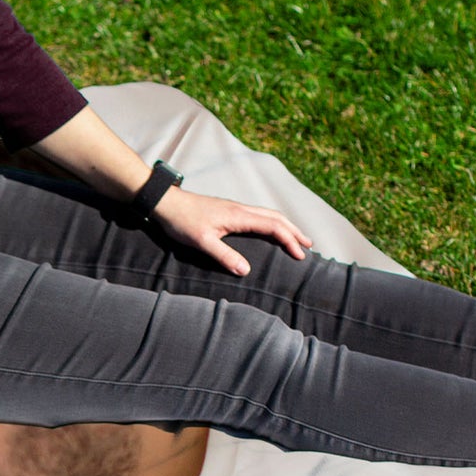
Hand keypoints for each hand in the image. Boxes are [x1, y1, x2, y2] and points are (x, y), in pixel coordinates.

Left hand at [148, 188, 312, 275]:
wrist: (167, 203)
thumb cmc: (182, 222)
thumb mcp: (202, 242)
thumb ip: (224, 256)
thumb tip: (246, 271)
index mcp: (239, 216)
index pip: (273, 226)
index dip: (289, 240)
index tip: (300, 254)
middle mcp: (241, 209)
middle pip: (276, 218)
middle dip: (294, 231)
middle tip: (309, 246)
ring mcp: (236, 208)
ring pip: (269, 215)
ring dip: (285, 226)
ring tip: (296, 238)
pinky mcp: (229, 211)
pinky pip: (258, 215)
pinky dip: (272, 223)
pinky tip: (271, 231)